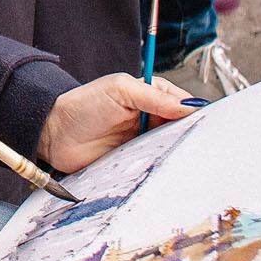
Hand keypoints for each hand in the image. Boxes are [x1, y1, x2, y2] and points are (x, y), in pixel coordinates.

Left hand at [36, 76, 198, 173]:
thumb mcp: (121, 90)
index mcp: (150, 96)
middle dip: (189, 135)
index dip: (195, 113)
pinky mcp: (134, 161)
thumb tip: (189, 107)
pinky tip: (165, 169)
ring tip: (181, 156)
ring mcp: (143, 141)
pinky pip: (154, 165)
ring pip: (170, 148)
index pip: (182, 104)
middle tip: (198, 144)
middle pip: (181, 128)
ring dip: (175, 152)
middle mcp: (150, 119)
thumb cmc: (83, 106)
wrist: (54, 134)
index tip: (207, 123)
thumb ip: (155, 97)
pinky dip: (160, 167)